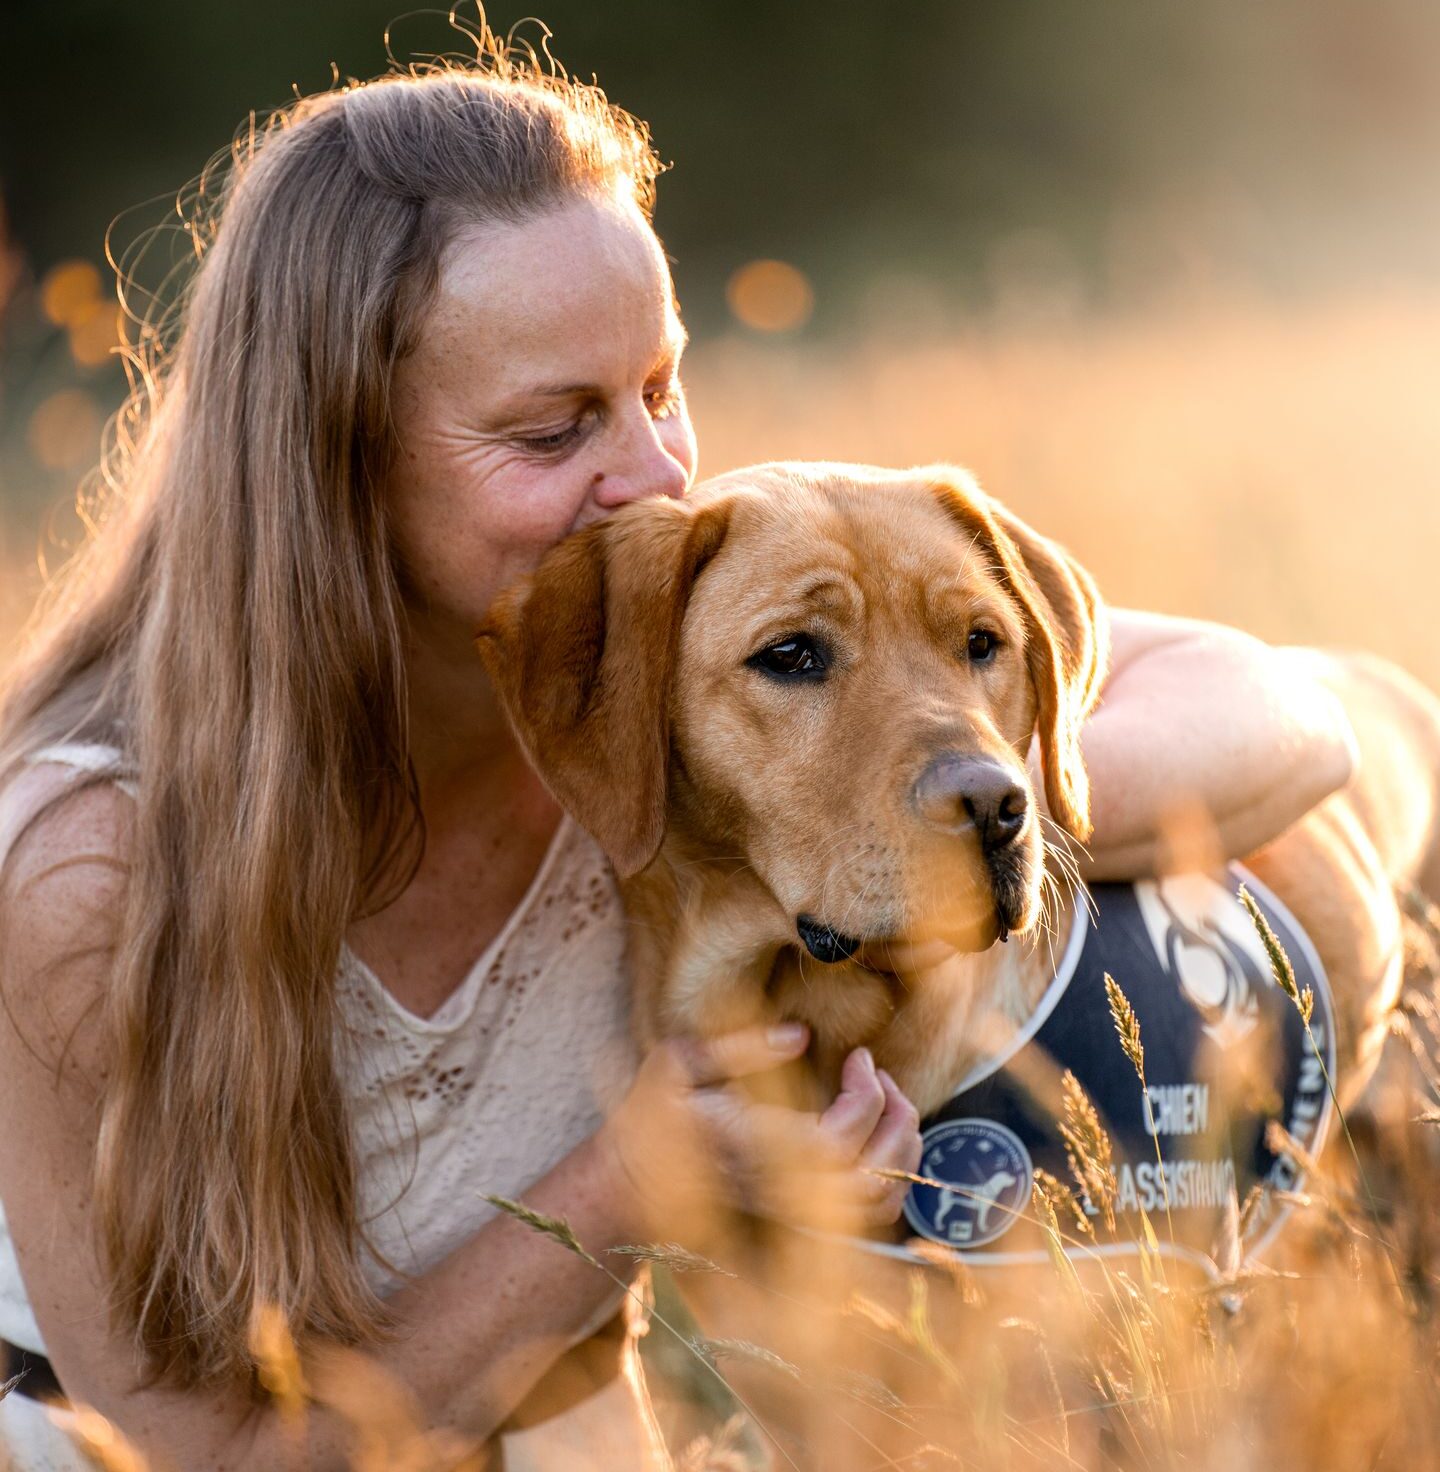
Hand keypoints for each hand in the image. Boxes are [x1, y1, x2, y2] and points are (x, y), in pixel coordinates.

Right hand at [599, 1024, 922, 1242]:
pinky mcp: (804, 1222)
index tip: (858, 1055)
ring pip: (879, 1202)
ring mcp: (795, 1214)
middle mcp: (783, 1193)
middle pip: (875, 1176)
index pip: (839, 1137)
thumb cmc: (651, 1117)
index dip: (866, 1093)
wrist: (630, 1183)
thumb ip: (740, 1049)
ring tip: (888, 1101)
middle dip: (896, 1117)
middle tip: (879, 1073)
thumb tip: (801, 1034)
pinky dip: (892, 1175)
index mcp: (755, 1152)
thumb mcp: (679, 1064)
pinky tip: (878, 1136)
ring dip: (902, 1149)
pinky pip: (869, 1216)